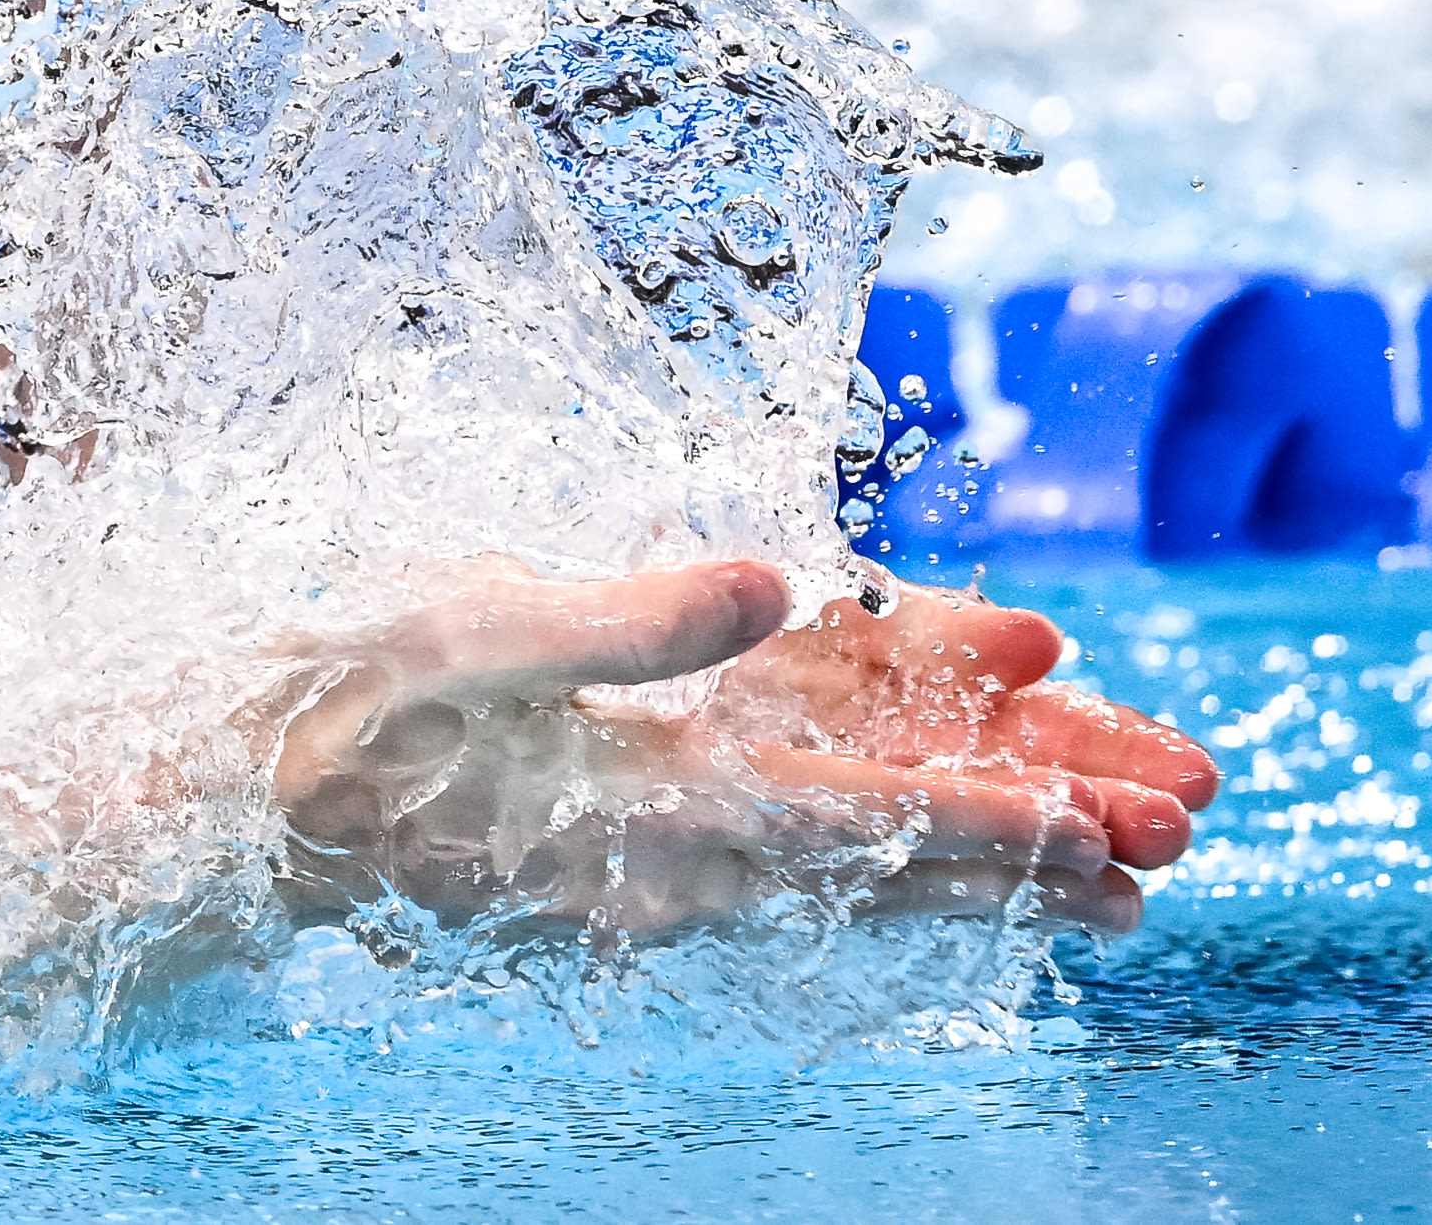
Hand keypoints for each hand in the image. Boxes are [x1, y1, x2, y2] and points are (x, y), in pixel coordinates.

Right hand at [265, 558, 1161, 943]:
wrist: (248, 793)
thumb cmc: (339, 704)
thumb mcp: (466, 632)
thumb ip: (626, 618)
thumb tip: (772, 583)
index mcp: (646, 801)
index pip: (851, 818)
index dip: (981, 822)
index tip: (1099, 833)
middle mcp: (677, 844)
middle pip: (891, 838)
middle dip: (1040, 830)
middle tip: (1183, 833)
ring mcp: (663, 844)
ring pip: (862, 831)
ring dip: (994, 829)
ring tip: (1126, 848)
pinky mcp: (643, 819)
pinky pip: (799, 811)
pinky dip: (894, 793)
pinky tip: (958, 771)